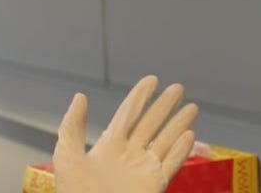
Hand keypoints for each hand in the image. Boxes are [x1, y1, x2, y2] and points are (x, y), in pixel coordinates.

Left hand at [53, 76, 198, 192]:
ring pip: (165, 141)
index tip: (152, 79)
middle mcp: (129, 155)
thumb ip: (72, 126)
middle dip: (164, 106)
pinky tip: (189, 135)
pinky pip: (171, 164)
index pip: (128, 114)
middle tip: (178, 88)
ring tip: (193, 107)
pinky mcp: (154, 184)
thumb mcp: (67, 156)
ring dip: (178, 124)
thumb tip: (80, 96)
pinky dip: (181, 150)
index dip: (140, 96)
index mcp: (108, 146)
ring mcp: (143, 170)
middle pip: (151, 124)